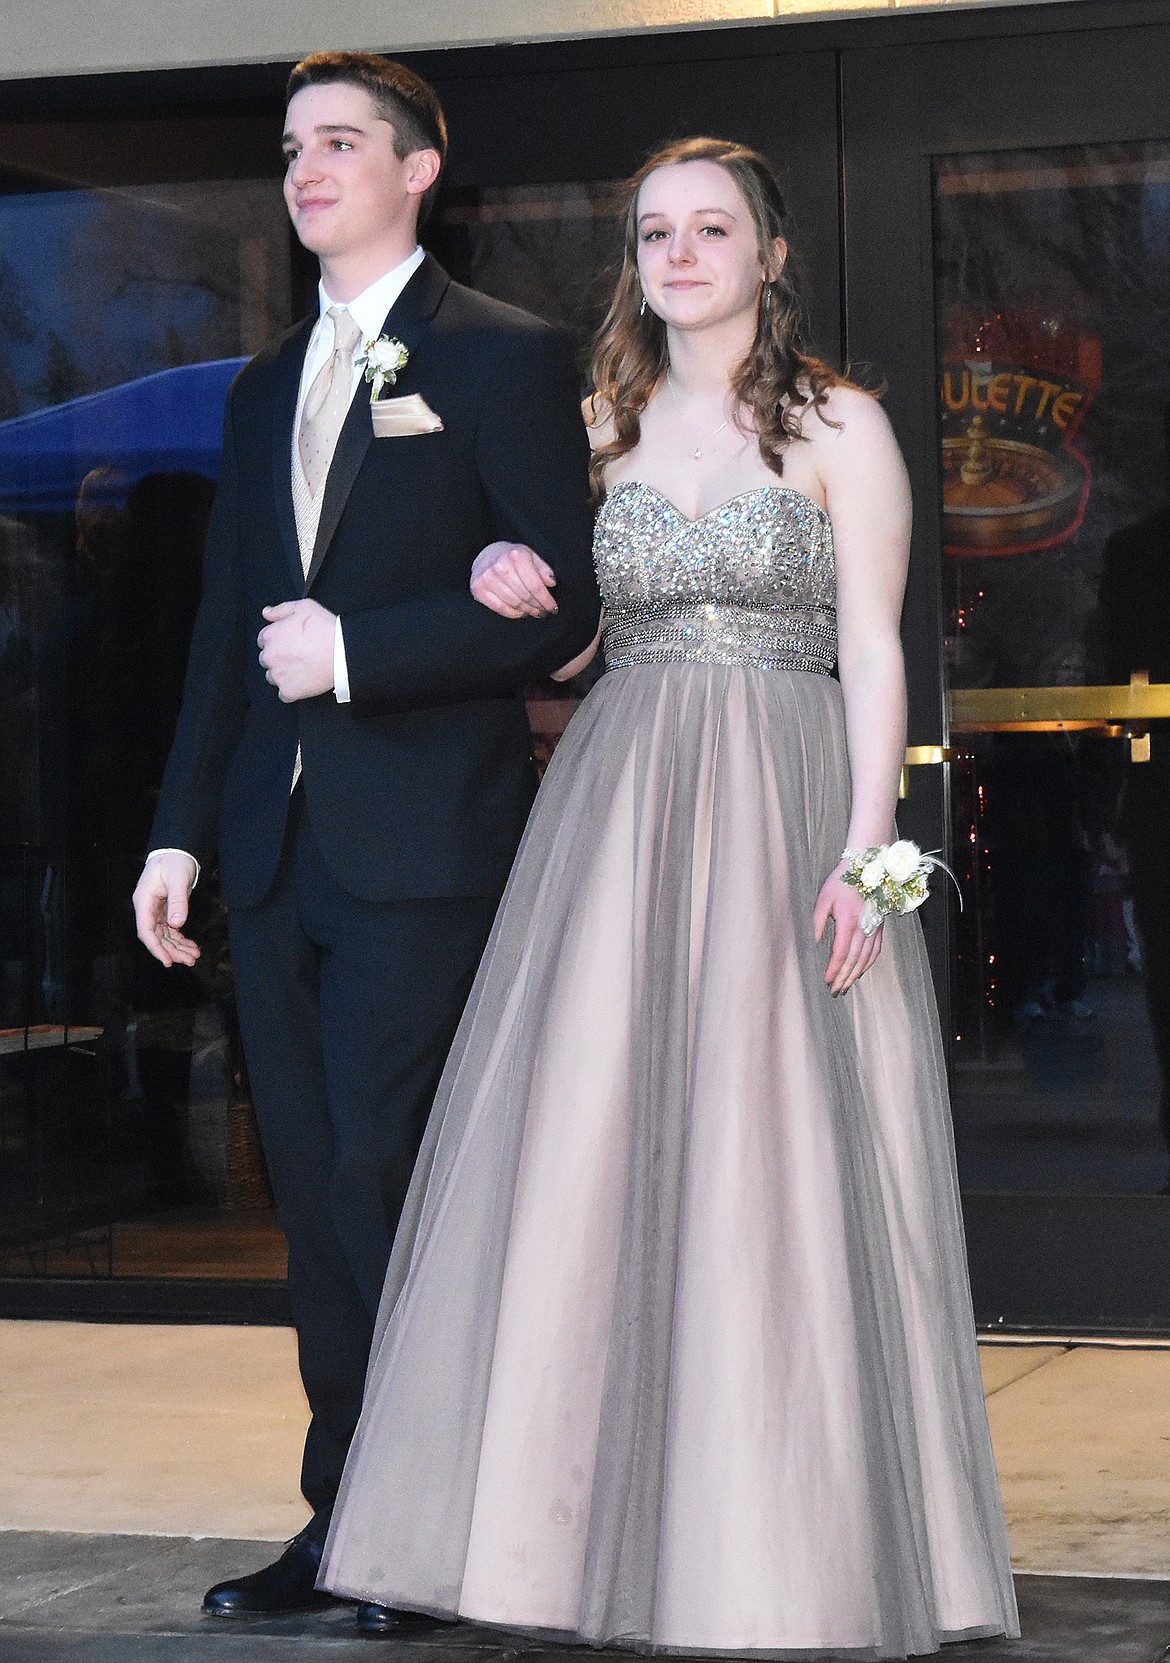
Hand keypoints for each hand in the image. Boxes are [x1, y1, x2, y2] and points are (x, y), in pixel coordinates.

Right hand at [133, 853, 199, 967]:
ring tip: (194, 956)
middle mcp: (147, 908)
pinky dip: (180, 939)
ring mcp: (155, 910)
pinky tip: (191, 946)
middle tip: (190, 960)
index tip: (168, 961)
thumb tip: (177, 923)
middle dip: (172, 950)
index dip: (156, 948)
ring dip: (177, 947)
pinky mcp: (164, 911)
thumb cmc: (174, 862)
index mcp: (144, 901)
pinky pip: (170, 930)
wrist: (176, 852)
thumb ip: (177, 901)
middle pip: (156, 936)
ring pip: (164, 935)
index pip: (146, 931)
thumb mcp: (178, 879)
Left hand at [258, 599, 334, 700]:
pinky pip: (283, 694)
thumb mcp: (304, 607)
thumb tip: (266, 613)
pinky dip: (291, 690)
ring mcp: (278, 675)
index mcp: (270, 635)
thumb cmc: (325, 629)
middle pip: (267, 659)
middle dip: (279, 657)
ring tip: (301, 668)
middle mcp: (269, 656)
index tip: (290, 642)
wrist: (343, 654)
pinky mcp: (288, 691)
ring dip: (283, 673)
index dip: (277, 640)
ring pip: (273, 676)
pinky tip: (303, 681)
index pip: (263, 640)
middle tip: (298, 655)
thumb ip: (282, 609)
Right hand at [470, 541, 557, 618]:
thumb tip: (551, 582)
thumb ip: (543, 569)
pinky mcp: (478, 588)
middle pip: (525, 596)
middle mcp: (501, 566)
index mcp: (516, 556)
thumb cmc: (512, 557)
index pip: (535, 586)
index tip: (553, 608)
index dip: (546, 600)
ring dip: (526, 611)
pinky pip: (500, 608)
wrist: (487, 554)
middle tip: (543, 611)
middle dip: (537, 607)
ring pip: (514, 603)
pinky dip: (513, 613)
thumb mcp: (531, 556)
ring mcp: (487, 577)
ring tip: (533, 612)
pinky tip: (520, 612)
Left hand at [813, 861, 882, 995]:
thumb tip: (810, 943)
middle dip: (844, 978)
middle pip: (854, 960)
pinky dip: (868, 964)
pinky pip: (876, 951)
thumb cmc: (841, 881)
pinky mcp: (880, 926)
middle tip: (835, 991)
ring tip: (846, 986)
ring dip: (855, 975)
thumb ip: (816, 923)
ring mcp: (874, 928)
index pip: (841, 953)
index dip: (834, 970)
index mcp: (848, 921)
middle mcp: (864, 927)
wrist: (865, 867)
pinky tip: (860, 971)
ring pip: (866, 958)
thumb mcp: (823, 899)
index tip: (826, 980)